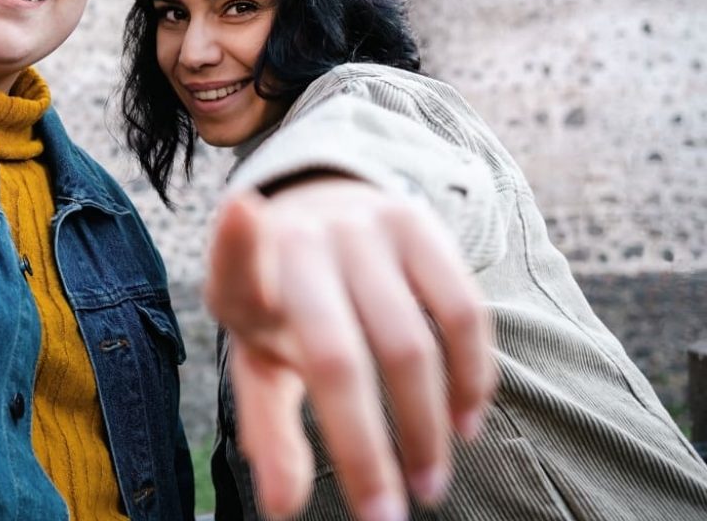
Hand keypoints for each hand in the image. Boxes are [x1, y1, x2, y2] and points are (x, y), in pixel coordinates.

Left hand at [205, 176, 494, 520]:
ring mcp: (362, 227)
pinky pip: (463, 313)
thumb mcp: (259, 359)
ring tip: (430, 482)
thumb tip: (282, 508)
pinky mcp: (419, 223)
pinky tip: (464, 421)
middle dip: (366, 449)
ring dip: (428, 428)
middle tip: (390, 515)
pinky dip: (470, 378)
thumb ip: (268, 428)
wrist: (322, 214)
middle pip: (338, 358)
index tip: (241, 215)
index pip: (236, 266)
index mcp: (245, 279)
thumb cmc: (284, 308)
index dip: (235, 243)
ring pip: (412, 344)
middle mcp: (302, 243)